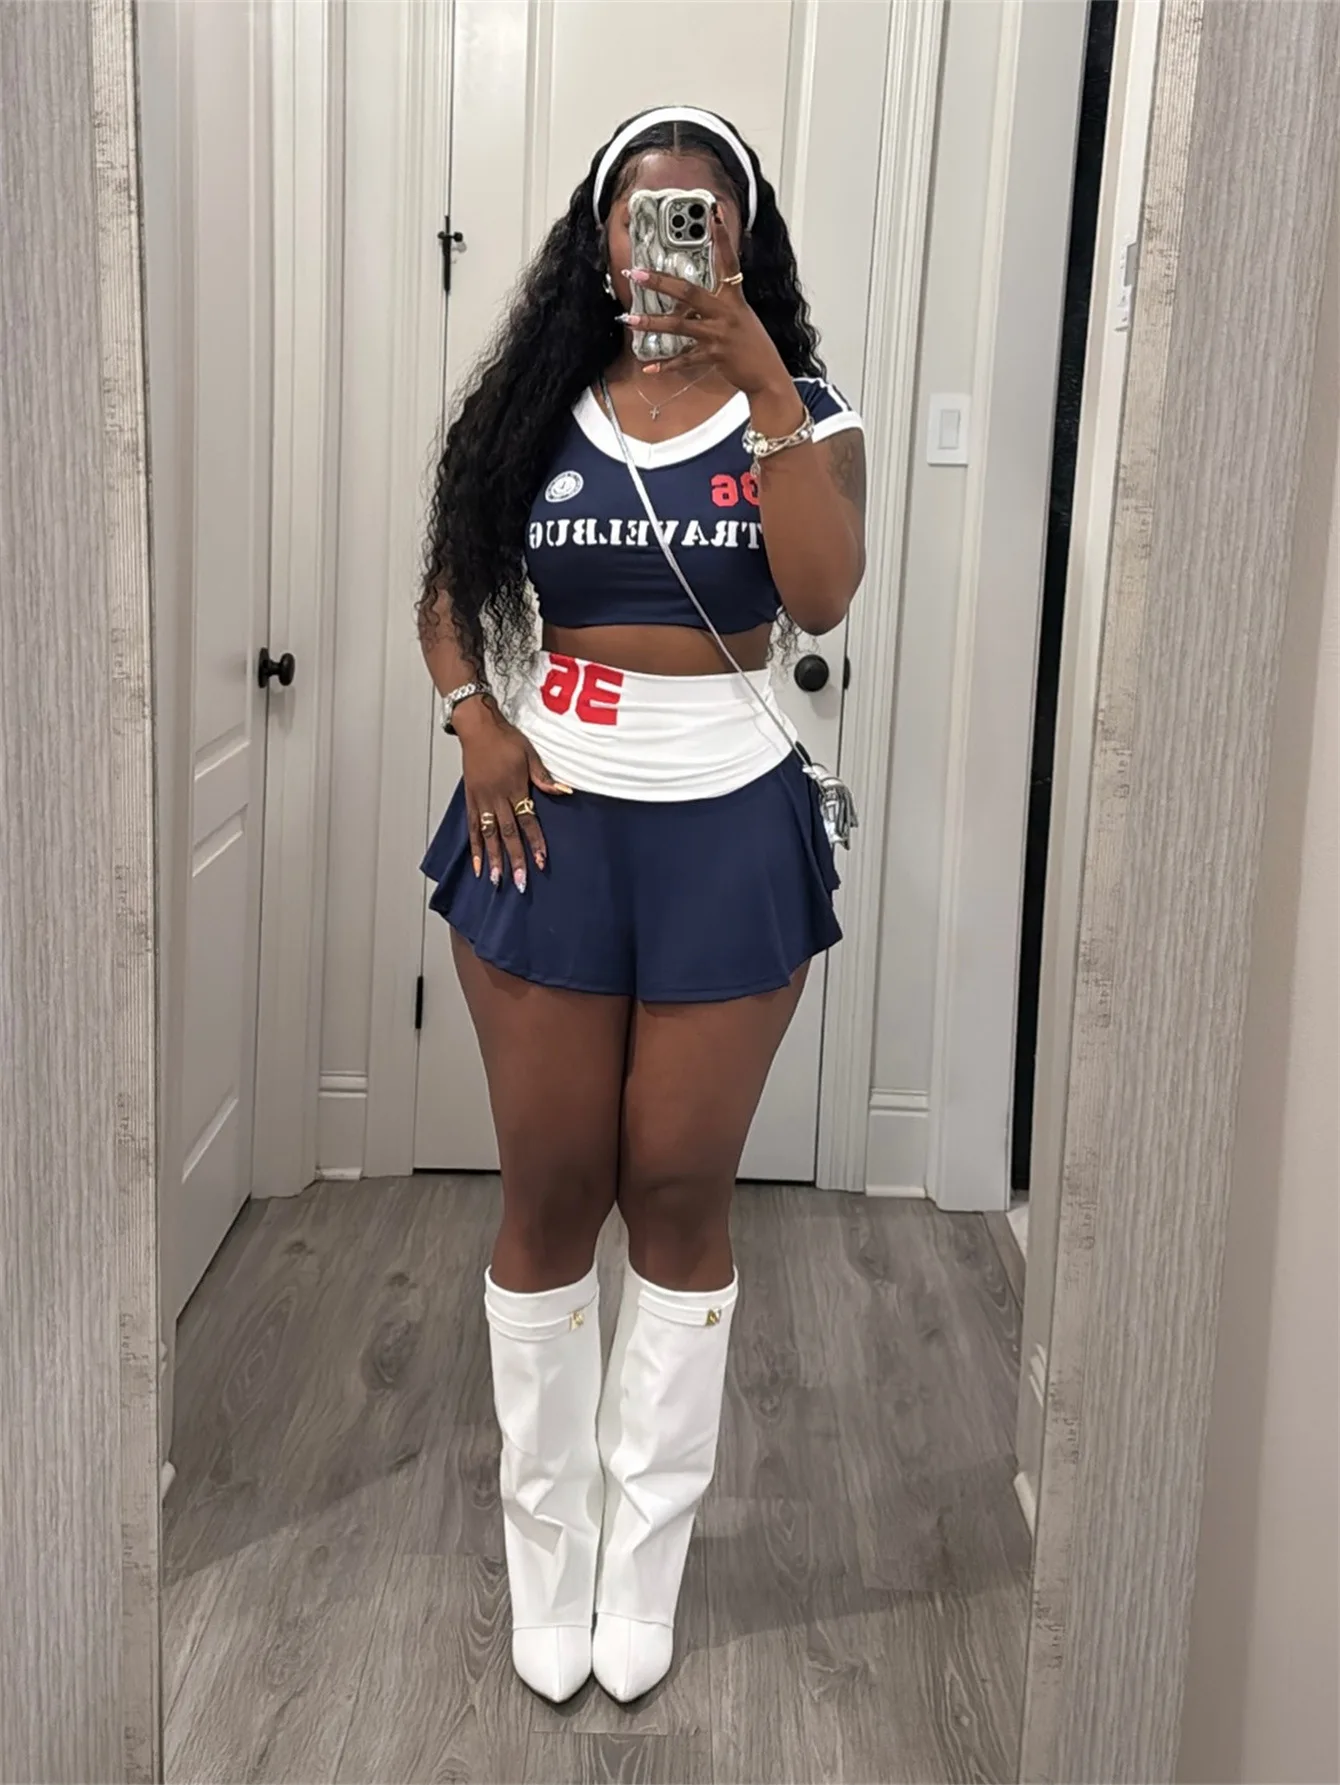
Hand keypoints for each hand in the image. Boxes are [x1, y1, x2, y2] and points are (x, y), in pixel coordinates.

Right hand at [453, 699, 570, 891]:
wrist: (478, 728)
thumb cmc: (506, 739)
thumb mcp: (530, 754)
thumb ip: (543, 777)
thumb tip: (564, 791)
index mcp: (514, 788)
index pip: (528, 820)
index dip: (536, 842)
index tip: (542, 861)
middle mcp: (497, 797)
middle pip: (508, 833)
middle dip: (515, 859)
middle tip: (521, 882)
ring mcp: (481, 800)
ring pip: (489, 835)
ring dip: (494, 858)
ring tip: (496, 881)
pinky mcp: (470, 800)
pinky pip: (472, 827)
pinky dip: (475, 847)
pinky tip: (478, 865)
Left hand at [622, 207, 795, 403]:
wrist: (767, 373)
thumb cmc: (751, 344)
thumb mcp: (739, 317)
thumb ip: (716, 306)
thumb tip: (688, 302)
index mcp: (734, 298)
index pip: (728, 262)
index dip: (722, 239)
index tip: (714, 215)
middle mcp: (725, 312)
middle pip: (688, 292)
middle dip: (661, 282)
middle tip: (636, 274)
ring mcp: (718, 334)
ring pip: (680, 325)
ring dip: (652, 323)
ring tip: (630, 319)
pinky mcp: (714, 355)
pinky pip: (685, 359)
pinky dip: (666, 364)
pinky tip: (649, 367)